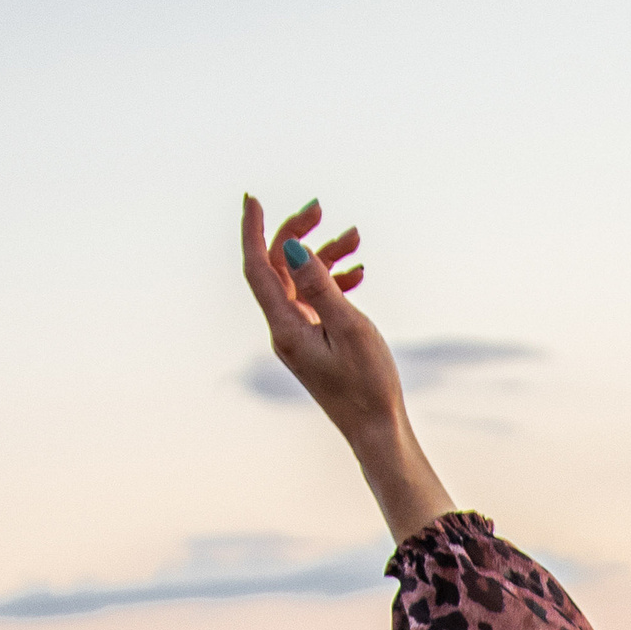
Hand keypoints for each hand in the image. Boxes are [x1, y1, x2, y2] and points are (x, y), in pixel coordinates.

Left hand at [238, 193, 455, 542]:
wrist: (377, 431)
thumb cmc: (368, 386)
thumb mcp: (350, 330)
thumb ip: (321, 286)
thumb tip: (293, 247)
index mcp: (285, 327)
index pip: (258, 268)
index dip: (252, 230)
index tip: (253, 198)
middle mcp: (284, 329)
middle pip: (279, 268)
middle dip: (297, 233)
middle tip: (321, 209)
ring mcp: (299, 336)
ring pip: (301, 281)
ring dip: (324, 256)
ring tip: (355, 239)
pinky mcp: (315, 342)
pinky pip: (316, 300)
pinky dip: (333, 280)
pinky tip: (358, 272)